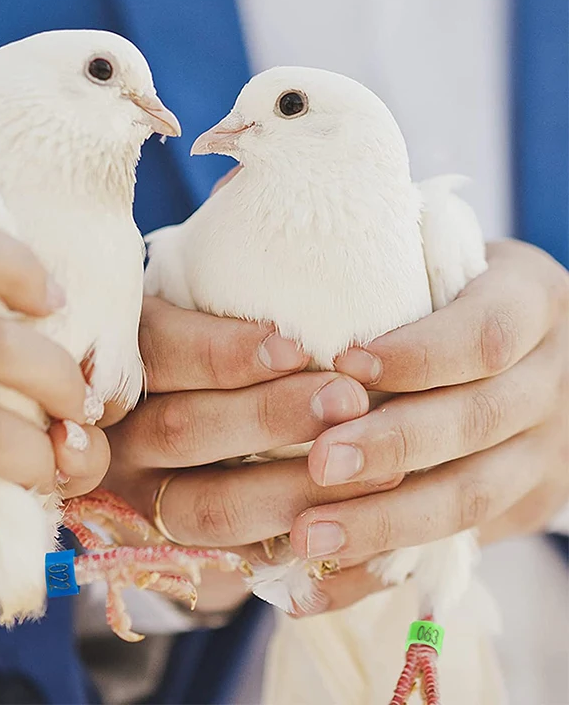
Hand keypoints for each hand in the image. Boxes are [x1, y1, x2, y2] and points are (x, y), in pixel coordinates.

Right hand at [104, 296, 401, 612]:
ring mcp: (144, 500)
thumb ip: (238, 328)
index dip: (224, 353)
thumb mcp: (206, 328)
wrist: (175, 441)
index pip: (160, 353)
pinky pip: (233, 559)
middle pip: (181, 430)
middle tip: (347, 400)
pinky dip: (295, 544)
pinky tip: (350, 525)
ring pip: (209, 505)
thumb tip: (322, 329)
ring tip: (371, 468)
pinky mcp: (181, 549)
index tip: (296, 348)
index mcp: (124, 366)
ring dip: (293, 488)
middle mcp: (120, 438)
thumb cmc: (210, 364)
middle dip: (270, 415)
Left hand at [289, 240, 567, 611]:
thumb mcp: (436, 253)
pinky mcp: (513, 508)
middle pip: (477, 422)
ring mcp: (539, 453)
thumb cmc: (445, 291)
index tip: (346, 363)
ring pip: (467, 500)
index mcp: (529, 302)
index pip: (487, 330)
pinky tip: (315, 586)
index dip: (421, 352)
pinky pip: (451, 549)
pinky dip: (381, 572)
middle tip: (319, 463)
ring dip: (384, 524)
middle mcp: (548, 380)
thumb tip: (244, 196)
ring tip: (304, 540)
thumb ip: (371, 248)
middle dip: (396, 446)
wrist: (525, 355)